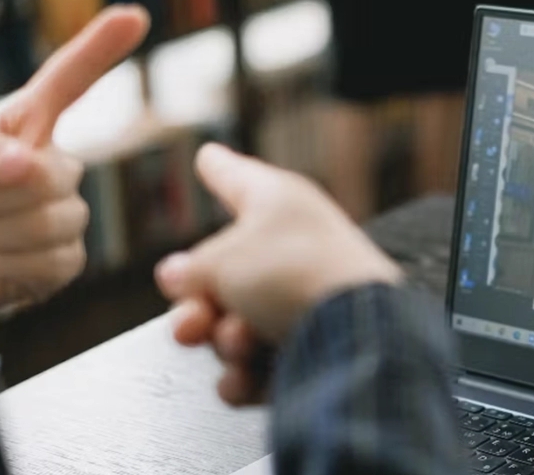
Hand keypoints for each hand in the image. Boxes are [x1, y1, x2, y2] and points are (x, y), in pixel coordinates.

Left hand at [0, 6, 150, 314]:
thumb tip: (25, 162)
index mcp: (28, 128)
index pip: (68, 83)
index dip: (99, 50)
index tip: (132, 17)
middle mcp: (57, 168)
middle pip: (48, 176)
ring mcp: (66, 215)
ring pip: (47, 223)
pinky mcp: (65, 261)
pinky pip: (44, 262)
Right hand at [157, 144, 400, 404]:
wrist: (355, 337)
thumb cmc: (295, 275)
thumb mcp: (221, 261)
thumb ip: (191, 269)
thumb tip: (178, 276)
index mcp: (278, 203)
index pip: (237, 178)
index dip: (217, 168)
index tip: (208, 156)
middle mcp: (294, 247)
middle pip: (224, 274)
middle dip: (198, 305)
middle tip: (192, 320)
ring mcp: (304, 299)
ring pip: (236, 324)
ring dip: (226, 341)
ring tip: (240, 341)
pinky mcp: (313, 349)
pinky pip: (259, 365)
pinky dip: (248, 375)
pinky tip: (246, 376)